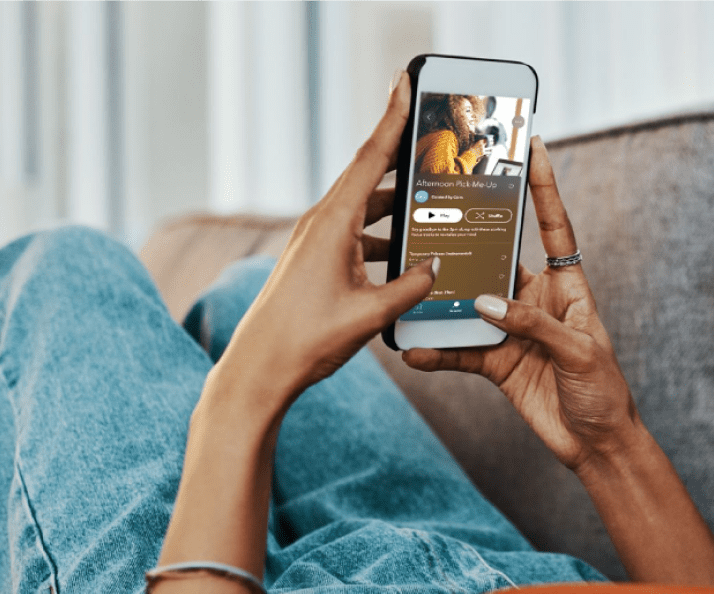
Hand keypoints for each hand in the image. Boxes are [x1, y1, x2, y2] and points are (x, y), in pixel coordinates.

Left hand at [215, 71, 436, 411]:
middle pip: (368, 176)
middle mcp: (321, 224)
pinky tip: (403, 253)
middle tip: (430, 136)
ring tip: (428, 201)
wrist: (260, 368)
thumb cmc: (307, 340)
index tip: (406, 86)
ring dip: (395, 205)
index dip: (392, 121)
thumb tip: (435, 267)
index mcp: (332, 224)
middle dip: (399, 155)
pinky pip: (356, 233)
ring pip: (364, 208)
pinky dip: (381, 235)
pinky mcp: (314, 260)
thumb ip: (409, 288)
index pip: (369, 160)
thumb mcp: (369, 314)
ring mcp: (315, 241)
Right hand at [403, 137, 641, 474]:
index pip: (555, 229)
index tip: (533, 148)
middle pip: (498, 260)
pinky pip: (460, 349)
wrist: (595, 444)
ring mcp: (513, 331)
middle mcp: (537, 302)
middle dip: (470, 238)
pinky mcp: (497, 362)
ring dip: (442, 301)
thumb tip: (485, 302)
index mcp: (568, 287)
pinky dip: (437, 350)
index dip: (544, 189)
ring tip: (410, 290)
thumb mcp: (578, 352)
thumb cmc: (605, 392)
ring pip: (470, 305)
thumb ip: (533, 324)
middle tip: (439, 213)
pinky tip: (414, 350)